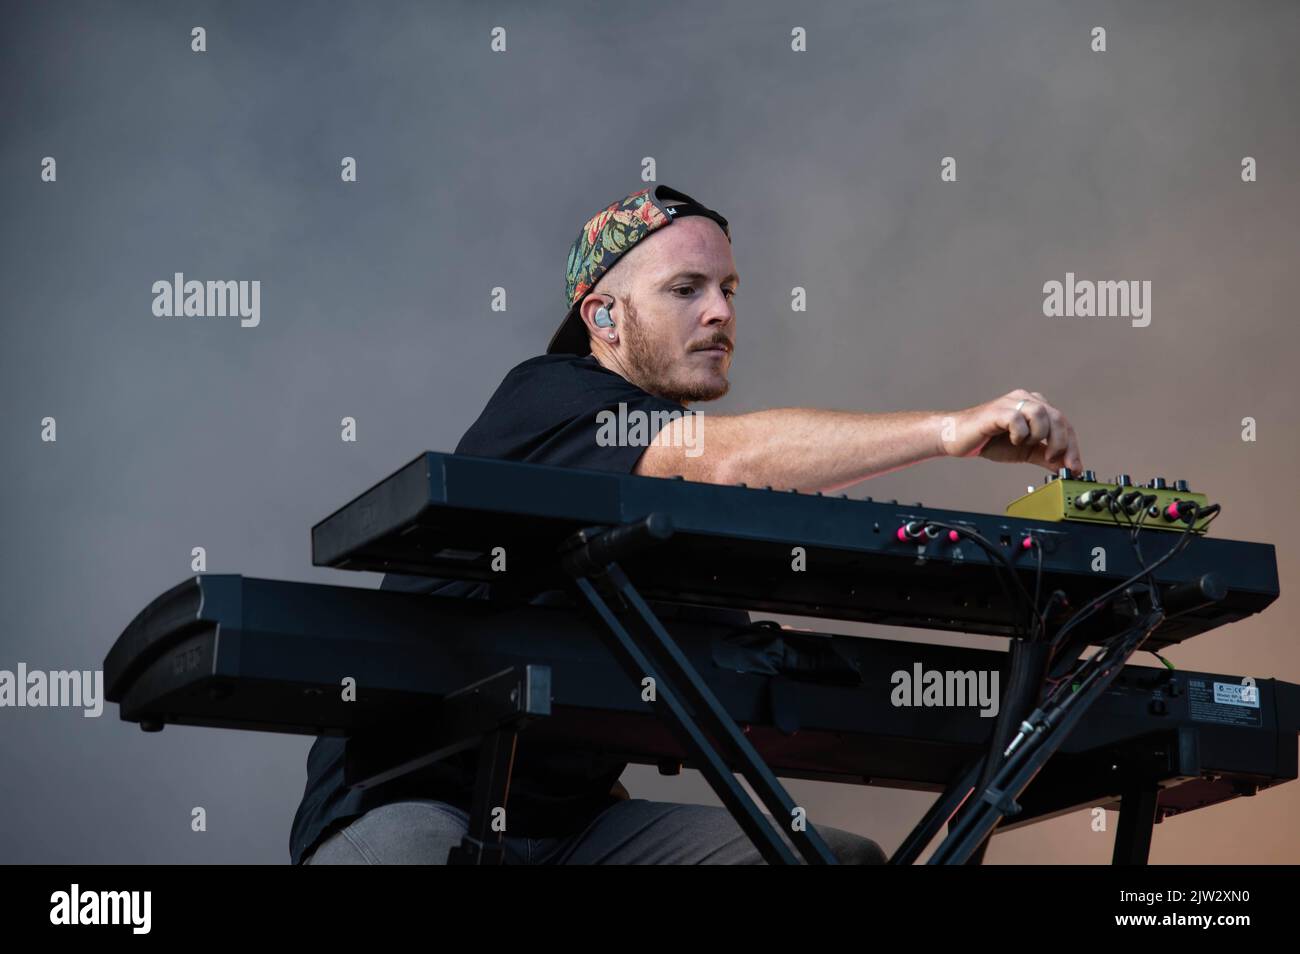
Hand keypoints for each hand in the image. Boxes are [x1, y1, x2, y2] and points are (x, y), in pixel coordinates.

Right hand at [939, 389, 1082, 472]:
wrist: (957, 439)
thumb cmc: (988, 440)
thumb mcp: (1024, 451)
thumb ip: (1045, 456)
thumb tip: (1065, 467)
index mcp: (1035, 406)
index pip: (1063, 423)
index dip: (1072, 446)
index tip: (1074, 467)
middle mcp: (1025, 399)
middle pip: (1057, 417)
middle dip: (1061, 443)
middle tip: (1053, 460)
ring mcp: (1011, 402)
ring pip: (1041, 414)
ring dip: (1039, 436)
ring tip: (1024, 444)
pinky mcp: (998, 410)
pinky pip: (1018, 419)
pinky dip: (1020, 434)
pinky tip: (1011, 439)